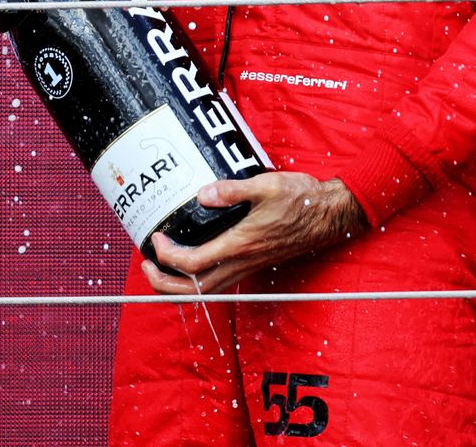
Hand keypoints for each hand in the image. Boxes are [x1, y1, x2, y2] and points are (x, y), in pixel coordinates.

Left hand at [143, 173, 369, 294]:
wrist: (329, 215)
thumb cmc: (301, 199)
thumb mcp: (266, 184)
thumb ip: (232, 190)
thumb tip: (202, 194)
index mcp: (241, 244)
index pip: (194, 264)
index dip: (168, 256)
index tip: (157, 238)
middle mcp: (242, 262)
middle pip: (195, 290)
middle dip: (164, 284)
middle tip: (146, 265)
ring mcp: (248, 267)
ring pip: (206, 291)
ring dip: (178, 287)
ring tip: (161, 270)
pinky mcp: (253, 264)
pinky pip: (219, 284)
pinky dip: (197, 282)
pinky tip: (191, 265)